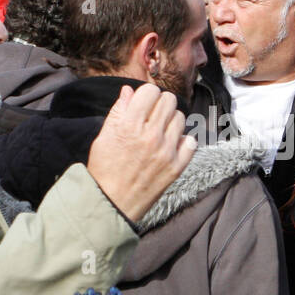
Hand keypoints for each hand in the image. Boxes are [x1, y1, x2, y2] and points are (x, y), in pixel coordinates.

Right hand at [87, 84, 195, 222]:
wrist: (112, 203)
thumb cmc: (104, 170)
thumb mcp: (103, 137)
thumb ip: (118, 111)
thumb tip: (129, 90)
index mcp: (129, 125)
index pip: (150, 91)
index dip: (146, 95)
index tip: (143, 103)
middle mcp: (150, 135)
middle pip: (169, 100)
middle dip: (160, 104)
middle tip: (152, 116)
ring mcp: (166, 151)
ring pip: (181, 118)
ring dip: (171, 121)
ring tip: (160, 132)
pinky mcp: (176, 167)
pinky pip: (191, 142)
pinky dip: (183, 141)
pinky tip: (171, 145)